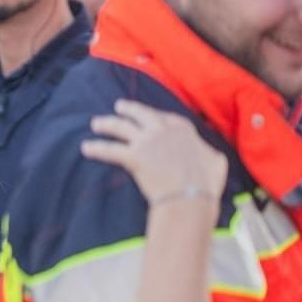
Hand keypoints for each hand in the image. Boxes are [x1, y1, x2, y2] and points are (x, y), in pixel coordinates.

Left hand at [81, 99, 227, 205]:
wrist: (190, 195)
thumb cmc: (206, 182)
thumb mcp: (215, 160)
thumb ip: (207, 152)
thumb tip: (209, 154)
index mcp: (183, 128)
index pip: (164, 116)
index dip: (154, 114)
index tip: (146, 113)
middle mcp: (162, 130)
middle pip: (141, 114)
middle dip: (128, 109)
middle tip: (118, 106)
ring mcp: (147, 141)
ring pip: (121, 127)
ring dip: (107, 124)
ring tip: (96, 123)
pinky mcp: (134, 156)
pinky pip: (110, 150)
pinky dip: (97, 148)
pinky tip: (86, 148)